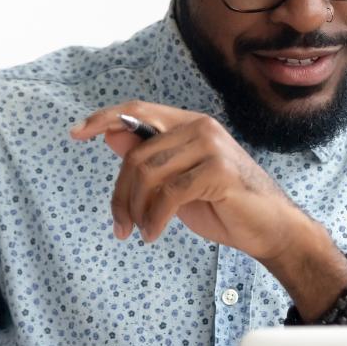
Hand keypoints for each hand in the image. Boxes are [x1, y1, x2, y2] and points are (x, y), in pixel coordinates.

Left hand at [69, 101, 307, 262]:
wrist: (270, 229)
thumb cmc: (224, 206)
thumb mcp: (176, 182)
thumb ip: (148, 158)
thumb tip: (110, 134)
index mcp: (190, 123)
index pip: (137, 111)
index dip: (103, 118)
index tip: (75, 133)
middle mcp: (200, 127)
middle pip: (136, 154)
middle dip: (120, 195)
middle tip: (120, 226)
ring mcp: (211, 147)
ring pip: (148, 174)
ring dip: (136, 210)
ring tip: (140, 232)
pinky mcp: (219, 171)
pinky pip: (169, 194)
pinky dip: (154, 218)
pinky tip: (154, 233)